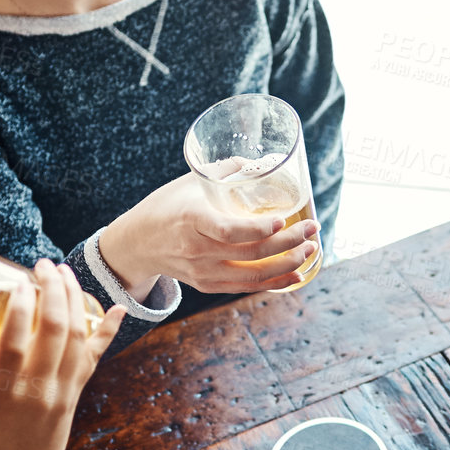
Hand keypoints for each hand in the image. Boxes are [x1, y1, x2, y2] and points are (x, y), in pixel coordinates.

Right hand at [0, 260, 125, 449]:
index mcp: (1, 393)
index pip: (15, 341)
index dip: (20, 306)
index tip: (19, 281)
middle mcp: (37, 390)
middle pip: (54, 330)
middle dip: (52, 290)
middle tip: (43, 265)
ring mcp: (61, 391)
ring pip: (77, 336)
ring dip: (74, 299)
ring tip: (64, 272)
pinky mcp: (76, 394)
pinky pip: (95, 356)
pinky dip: (108, 330)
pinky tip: (118, 308)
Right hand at [99, 173, 319, 295]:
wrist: (137, 243)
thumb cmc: (166, 205)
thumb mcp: (189, 182)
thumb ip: (225, 170)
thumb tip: (263, 162)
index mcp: (191, 220)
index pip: (227, 231)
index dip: (257, 229)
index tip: (281, 220)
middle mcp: (196, 250)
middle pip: (249, 253)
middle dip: (288, 243)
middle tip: (312, 228)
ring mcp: (202, 272)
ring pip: (252, 276)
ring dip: (288, 265)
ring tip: (310, 250)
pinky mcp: (207, 285)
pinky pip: (245, 287)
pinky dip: (274, 282)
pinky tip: (296, 274)